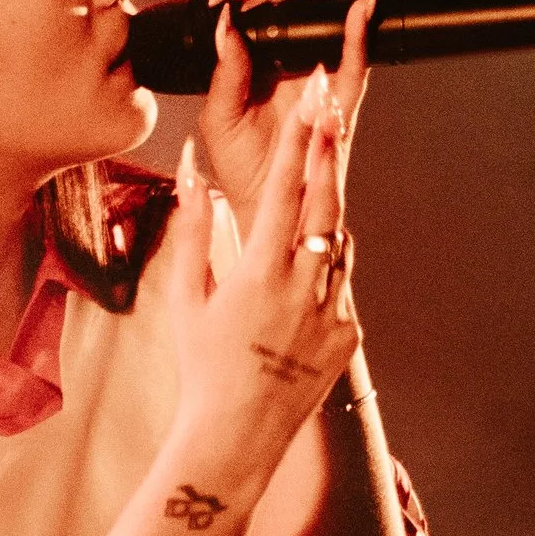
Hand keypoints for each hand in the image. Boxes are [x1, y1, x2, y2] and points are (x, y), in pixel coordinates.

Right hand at [162, 60, 359, 483]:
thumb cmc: (201, 367)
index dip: (302, 139)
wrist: (237, 436)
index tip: (313, 99)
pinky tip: (302, 275)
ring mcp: (332, 312)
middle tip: (332, 103)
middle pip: (326, 201)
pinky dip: (324, 270)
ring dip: (326, 211)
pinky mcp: (348, 335)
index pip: (287, 189)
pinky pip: (341, 285)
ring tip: (313, 186)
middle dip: (329, 148)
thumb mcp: (186, 296)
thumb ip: (192, 228)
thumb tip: (191, 171)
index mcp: (260, 273)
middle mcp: (304, 288)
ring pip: (339, 241)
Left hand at [197, 0, 376, 228]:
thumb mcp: (219, 117)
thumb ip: (224, 71)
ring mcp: (320, 79)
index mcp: (259, 60)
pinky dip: (362, 31)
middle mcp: (292, 63)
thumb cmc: (240, 167)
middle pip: (300, 5)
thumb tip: (225, 24)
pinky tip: (360, 6)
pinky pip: (357, 62)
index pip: (261, 9)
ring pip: (331, 22)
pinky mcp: (343, 102)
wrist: (265, 211)